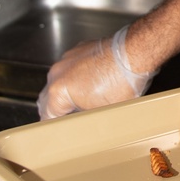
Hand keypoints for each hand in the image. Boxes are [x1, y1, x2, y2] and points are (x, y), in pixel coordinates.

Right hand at [37, 26, 152, 118]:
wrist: (133, 53)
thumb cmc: (122, 82)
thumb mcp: (102, 112)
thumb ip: (83, 121)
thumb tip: (83, 128)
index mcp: (58, 92)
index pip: (47, 116)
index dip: (54, 126)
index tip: (61, 130)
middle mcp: (57, 73)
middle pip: (48, 98)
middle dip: (57, 109)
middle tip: (70, 119)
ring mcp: (66, 59)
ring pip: (58, 81)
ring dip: (65, 92)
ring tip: (83, 100)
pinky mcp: (77, 50)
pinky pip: (70, 67)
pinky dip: (75, 76)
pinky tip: (91, 82)